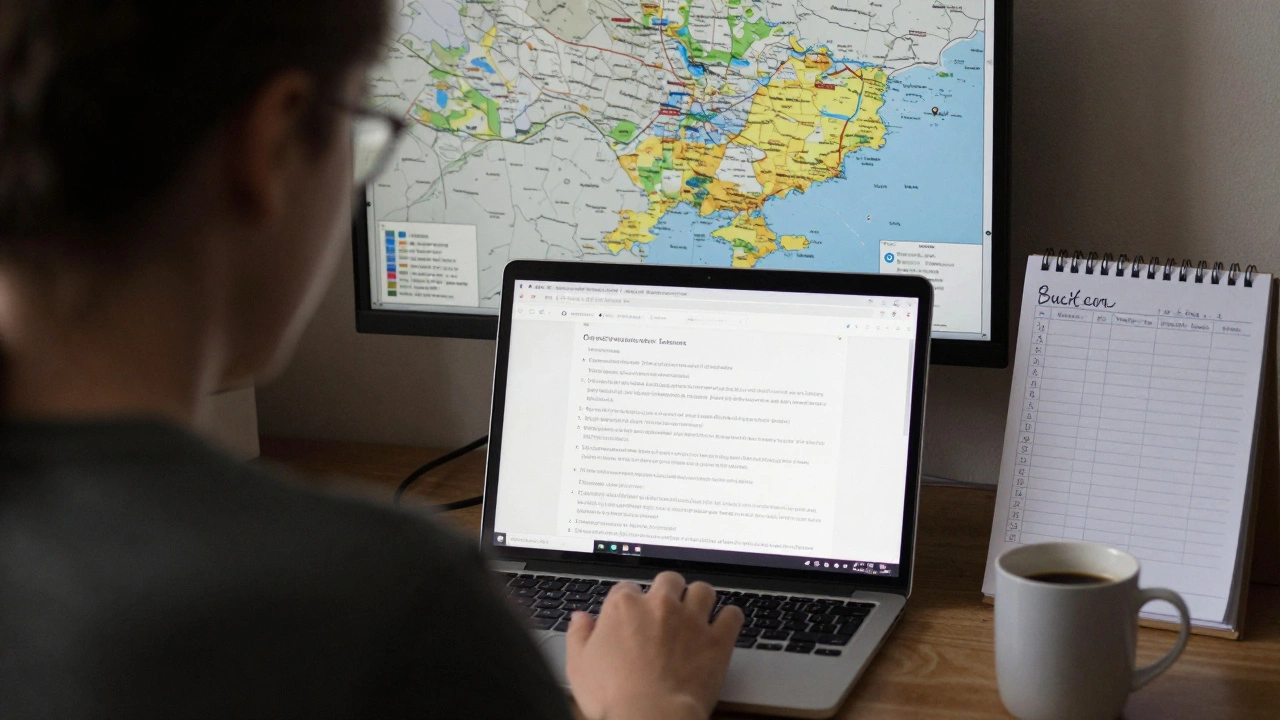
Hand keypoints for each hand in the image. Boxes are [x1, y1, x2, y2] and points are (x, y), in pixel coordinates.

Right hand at [565, 571, 744, 719]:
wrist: (650, 718)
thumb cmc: (614, 697)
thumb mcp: (579, 665)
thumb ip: (579, 635)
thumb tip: (580, 619)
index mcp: (624, 607)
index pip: (626, 587)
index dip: (629, 601)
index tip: (631, 615)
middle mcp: (659, 605)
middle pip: (668, 579)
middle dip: (667, 590)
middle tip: (666, 608)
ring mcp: (691, 620)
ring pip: (702, 589)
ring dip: (699, 598)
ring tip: (696, 611)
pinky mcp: (716, 640)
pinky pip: (732, 615)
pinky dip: (729, 617)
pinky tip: (723, 624)